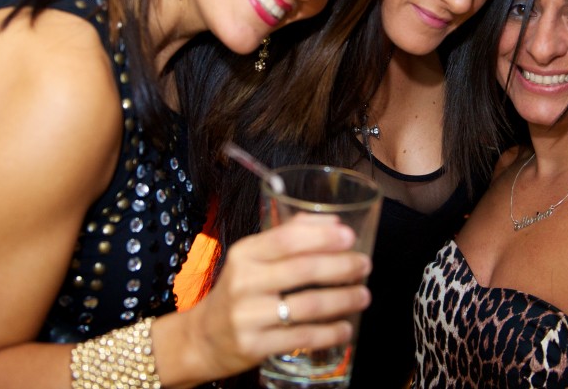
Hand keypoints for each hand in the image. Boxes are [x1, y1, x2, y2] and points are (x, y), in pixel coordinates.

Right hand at [177, 214, 371, 379]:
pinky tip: (346, 327)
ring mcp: (248, 316)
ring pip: (307, 305)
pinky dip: (330, 333)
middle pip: (302, 270)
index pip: (286, 239)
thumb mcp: (253, 258)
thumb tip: (333, 221)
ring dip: (343, 299)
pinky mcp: (254, 346)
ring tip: (363, 295)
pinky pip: (301, 337)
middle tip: (365, 265)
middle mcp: (244, 282)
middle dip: (341, 266)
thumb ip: (289, 234)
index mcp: (245, 254)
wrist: (202, 338)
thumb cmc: (239, 291)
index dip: (321, 236)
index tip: (349, 236)